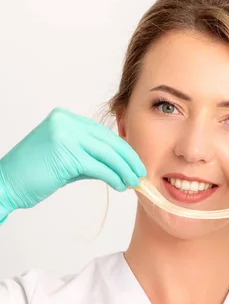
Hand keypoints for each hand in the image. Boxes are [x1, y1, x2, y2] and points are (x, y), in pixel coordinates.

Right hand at [0, 107, 146, 215]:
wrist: (7, 184)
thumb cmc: (33, 174)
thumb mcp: (66, 158)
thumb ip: (89, 155)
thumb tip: (117, 165)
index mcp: (65, 118)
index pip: (102, 133)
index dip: (122, 148)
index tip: (134, 162)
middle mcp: (66, 122)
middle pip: (108, 141)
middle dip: (128, 159)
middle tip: (140, 173)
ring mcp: (66, 135)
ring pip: (106, 154)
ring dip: (123, 170)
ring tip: (133, 182)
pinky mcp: (67, 154)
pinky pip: (99, 167)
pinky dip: (113, 177)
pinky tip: (120, 186)